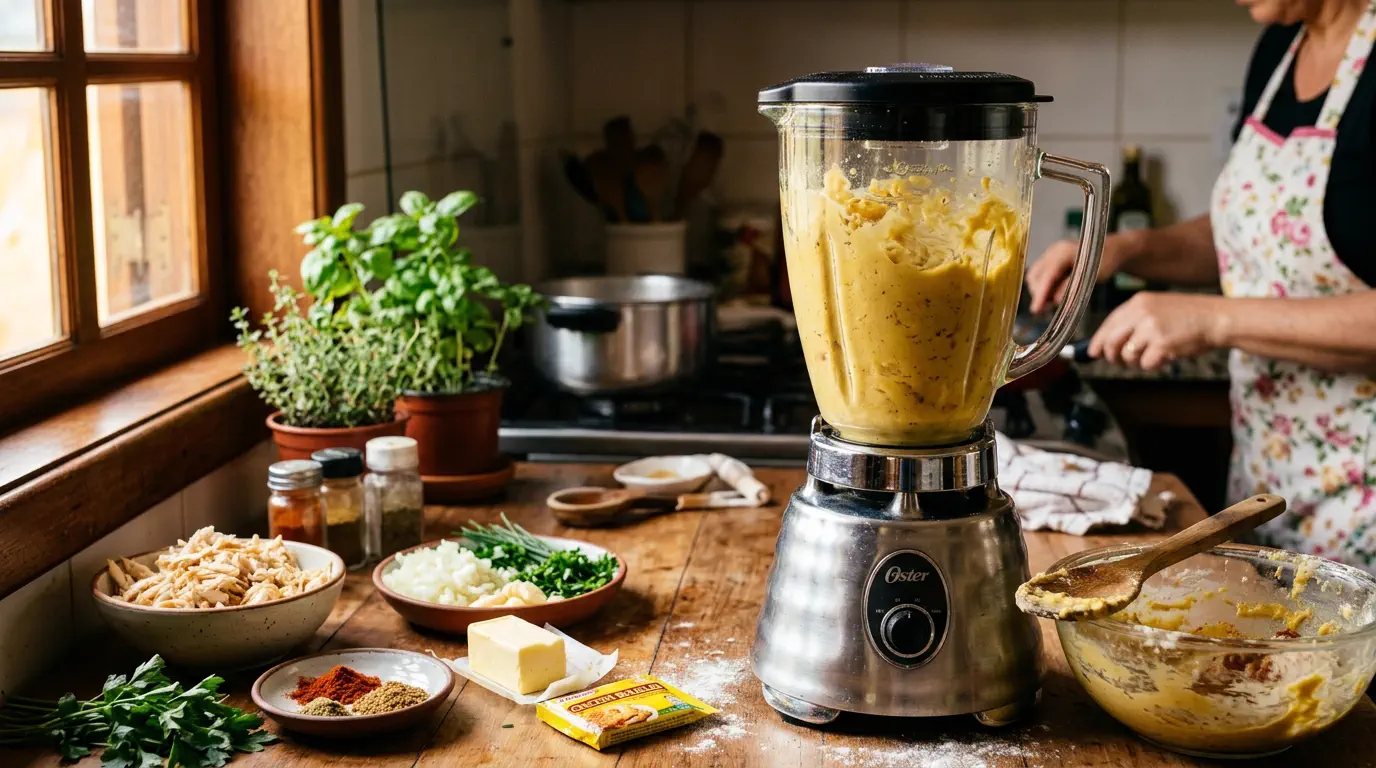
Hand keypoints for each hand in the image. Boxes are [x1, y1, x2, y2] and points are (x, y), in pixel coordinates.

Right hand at [1026, 232, 1140, 313]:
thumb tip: (1054, 300)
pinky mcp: (1050, 258)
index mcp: (1064, 252)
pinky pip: (1039, 274)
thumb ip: (1071, 286)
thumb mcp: (1092, 276)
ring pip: (1035, 276)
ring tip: (1054, 300)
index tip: (1036, 309)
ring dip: (1041, 290)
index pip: (1047, 275)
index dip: (1040, 293)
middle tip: (1050, 307)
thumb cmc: (1106, 261)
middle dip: (1040, 293)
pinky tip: (1054, 292)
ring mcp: (1050, 253)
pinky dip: (1043, 286)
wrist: (1112, 249)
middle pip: (1036, 276)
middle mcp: (1053, 251)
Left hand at [1089, 292, 1225, 369]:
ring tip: (1153, 354)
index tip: (1094, 352)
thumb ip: (1132, 322)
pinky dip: (1153, 365)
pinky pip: (1146, 364)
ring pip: (1127, 355)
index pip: (1108, 323)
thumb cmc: (1188, 316)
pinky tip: (1165, 356)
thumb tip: (1106, 344)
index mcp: (1138, 302)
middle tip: (1119, 361)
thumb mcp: (1157, 308)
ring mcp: (1151, 328)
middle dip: (1112, 356)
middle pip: (1111, 341)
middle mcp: (1141, 313)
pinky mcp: (1161, 344)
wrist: (1216, 318)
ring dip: (1137, 362)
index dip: (1098, 341)